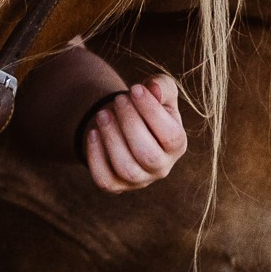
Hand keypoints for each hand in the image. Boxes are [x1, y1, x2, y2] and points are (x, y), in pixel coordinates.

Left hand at [84, 74, 185, 192]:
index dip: (151, 111)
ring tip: (102, 114)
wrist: (124, 124)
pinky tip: (93, 132)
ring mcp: (139, 179)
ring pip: (127, 169)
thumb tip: (154, 88)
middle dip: (130, 124)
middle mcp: (162, 167)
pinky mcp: (116, 185)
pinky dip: (96, 157)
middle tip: (118, 100)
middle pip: (148, 155)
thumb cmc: (147, 106)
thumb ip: (161, 86)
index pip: (171, 136)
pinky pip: (105, 180)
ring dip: (112, 139)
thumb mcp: (159, 92)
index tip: (134, 88)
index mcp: (177, 145)